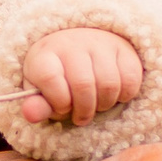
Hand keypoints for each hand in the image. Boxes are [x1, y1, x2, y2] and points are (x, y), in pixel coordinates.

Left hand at [20, 27, 143, 125]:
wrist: (77, 45)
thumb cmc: (57, 76)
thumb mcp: (40, 90)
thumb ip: (36, 105)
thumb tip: (30, 115)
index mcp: (45, 53)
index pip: (50, 77)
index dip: (58, 101)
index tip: (62, 107)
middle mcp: (72, 43)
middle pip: (83, 84)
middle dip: (84, 110)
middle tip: (81, 117)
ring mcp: (100, 43)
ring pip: (109, 84)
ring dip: (104, 105)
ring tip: (96, 106)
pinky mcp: (124, 48)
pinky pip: (131, 80)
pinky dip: (124, 95)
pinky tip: (113, 95)